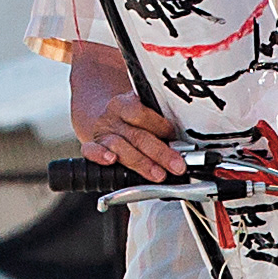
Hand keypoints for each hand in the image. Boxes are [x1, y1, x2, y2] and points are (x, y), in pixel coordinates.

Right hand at [70, 54, 176, 181]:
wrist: (101, 117)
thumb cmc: (129, 119)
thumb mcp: (144, 114)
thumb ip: (159, 125)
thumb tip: (187, 145)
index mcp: (126, 104)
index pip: (142, 113)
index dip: (159, 126)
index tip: (174, 137)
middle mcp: (112, 117)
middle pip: (137, 135)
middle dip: (160, 152)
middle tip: (177, 165)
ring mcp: (102, 132)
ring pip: (119, 146)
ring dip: (140, 162)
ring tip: (157, 174)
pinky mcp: (91, 145)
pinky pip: (90, 150)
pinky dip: (99, 155)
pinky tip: (111, 160)